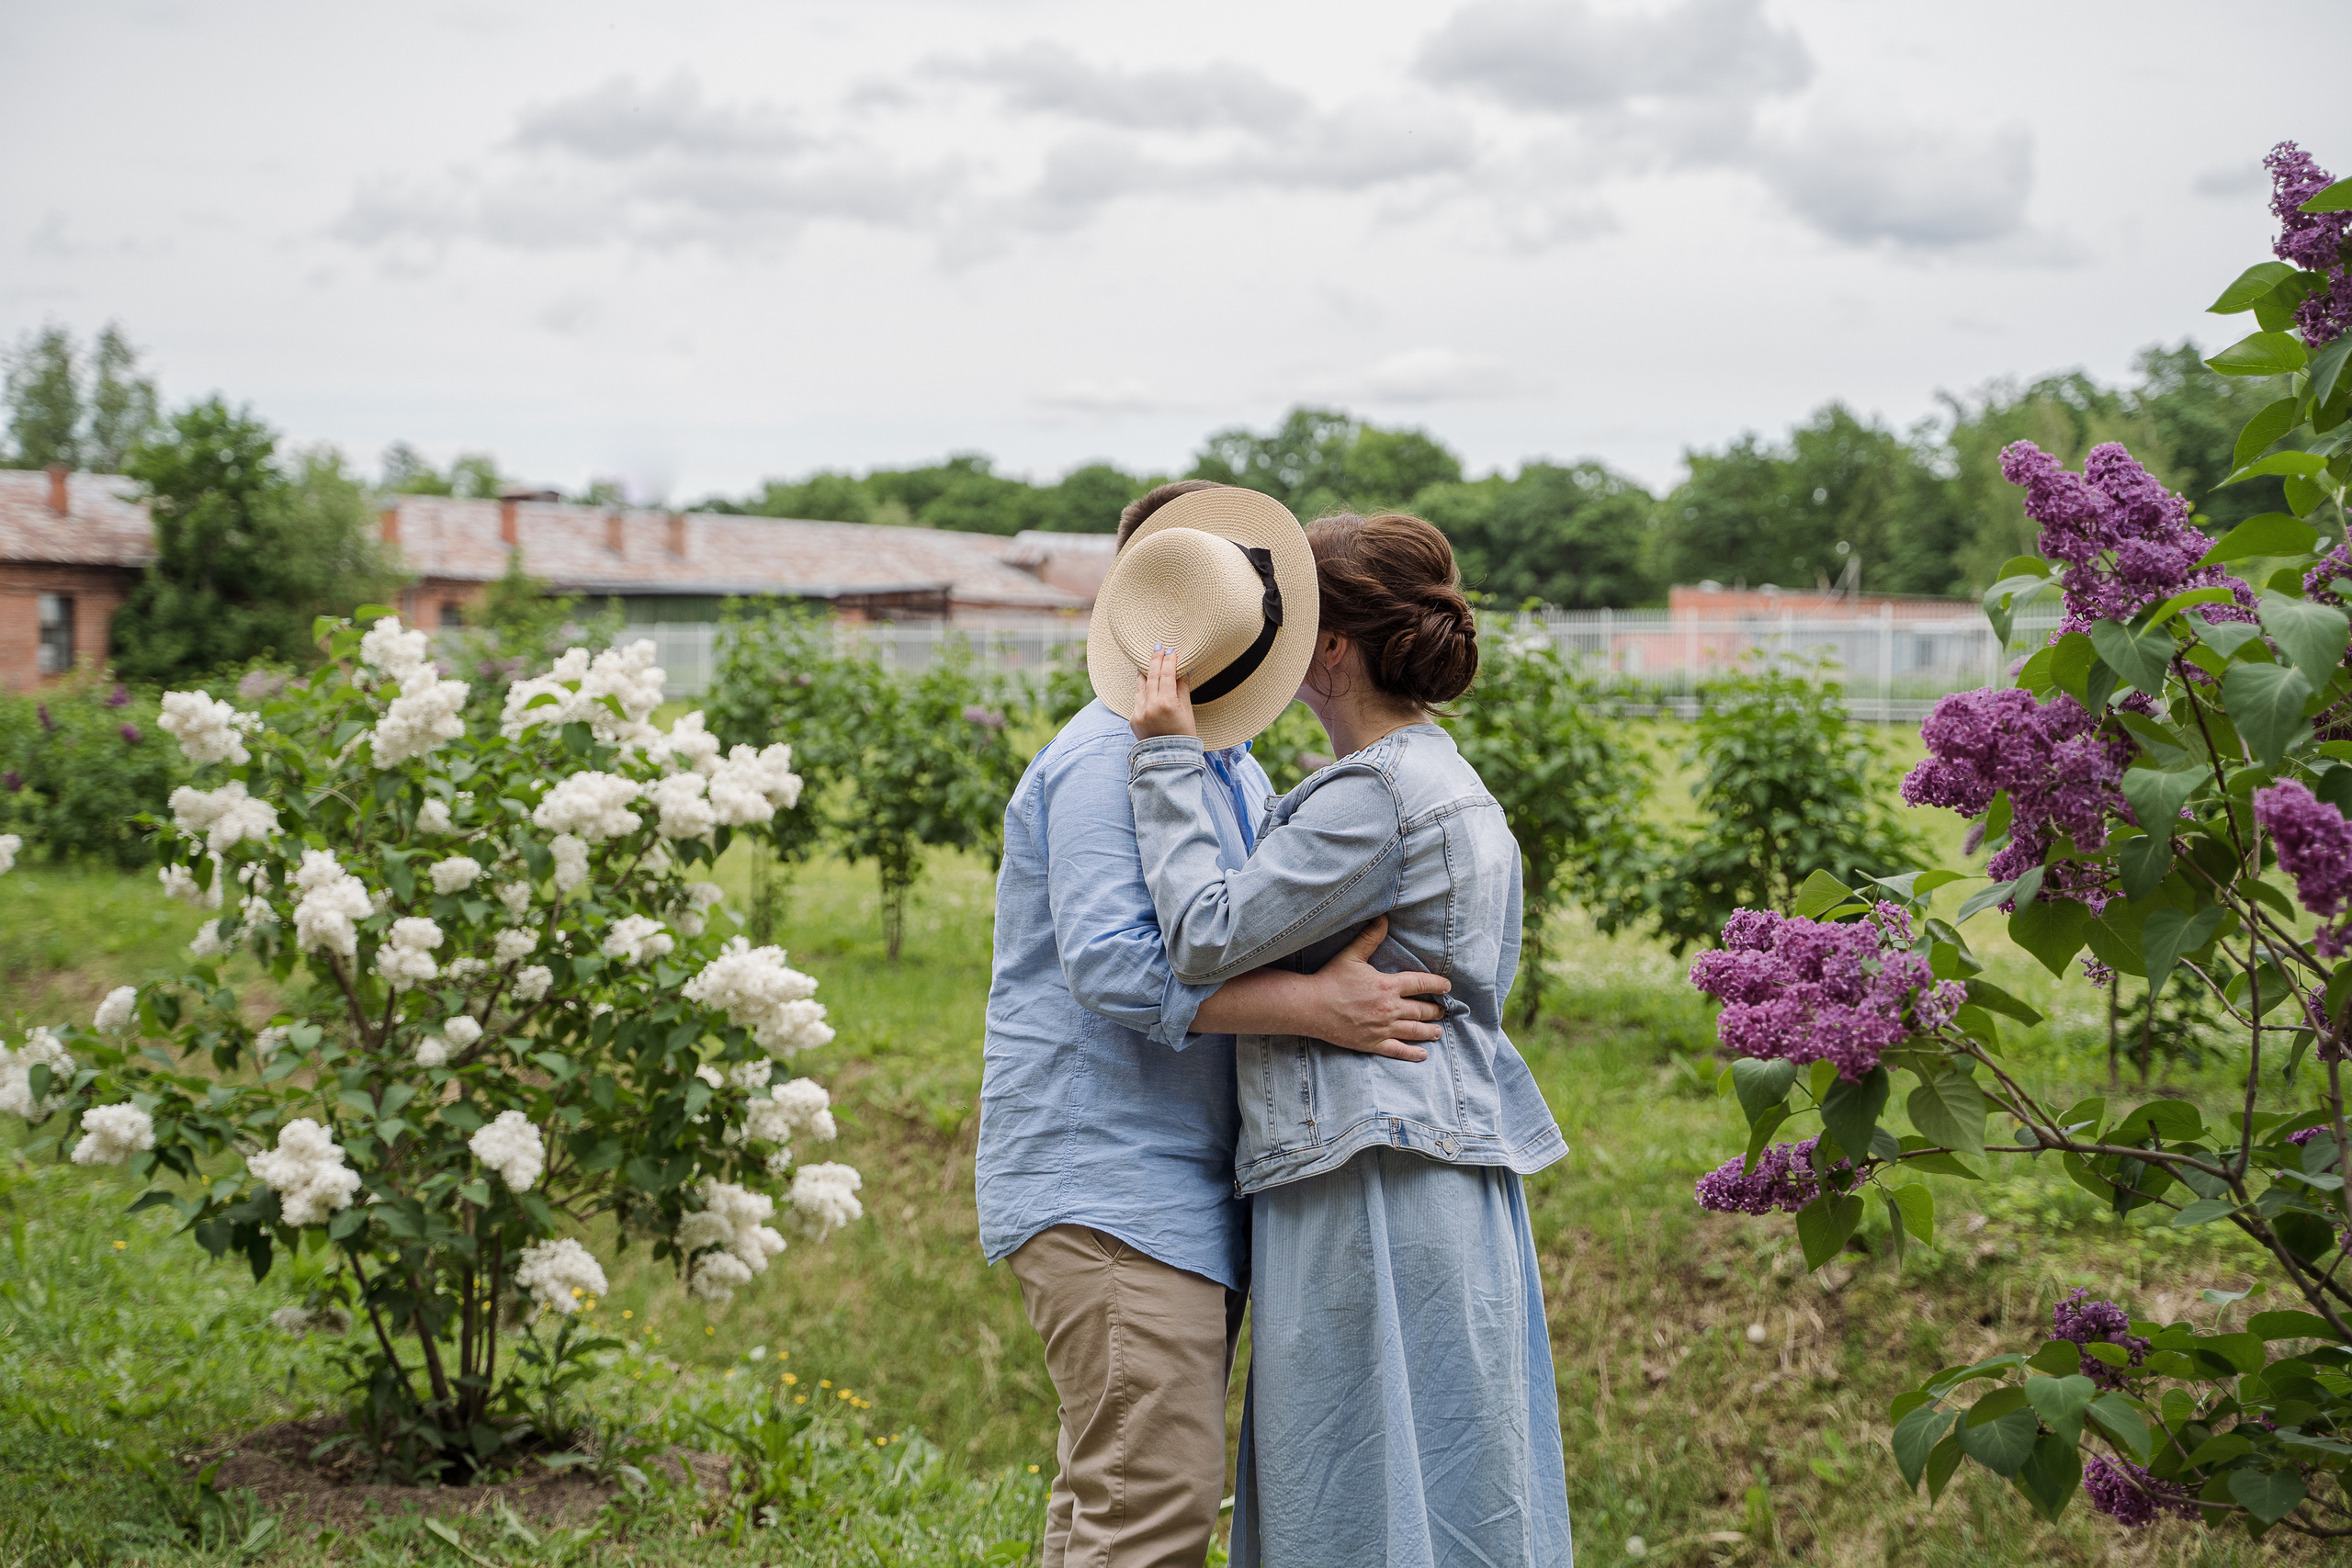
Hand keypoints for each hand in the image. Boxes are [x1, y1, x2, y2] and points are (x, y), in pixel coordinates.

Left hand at [1130, 647, 1197, 740]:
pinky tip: (1145, 680)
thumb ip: (1182, 689)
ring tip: (1149, 660)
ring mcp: (1139, 713)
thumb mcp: (1187, 711)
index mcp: (1166, 704)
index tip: (1172, 650)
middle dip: (1155, 660)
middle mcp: (1149, 706)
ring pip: (1141, 685)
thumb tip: (1183, 670)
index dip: (1169, 661)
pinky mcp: (1133, 719)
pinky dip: (1142, 688)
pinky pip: (1138, 698)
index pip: (1166, 675)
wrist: (1168, 759)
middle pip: (1152, 676)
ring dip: (1146, 671)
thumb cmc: (1184, 735)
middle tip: (1159, 647)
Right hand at [1305, 916, 1447, 1062]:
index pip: (1421, 983)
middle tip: (1442, 1010)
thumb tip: (1383, 918)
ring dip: (1430, 1031)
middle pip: (1422, 1010)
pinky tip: (1423, 1054)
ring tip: (1438, 1031)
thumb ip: (1370, 937)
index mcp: (1388, 986)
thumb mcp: (1352, 955)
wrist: (1311, 1007)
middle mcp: (1390, 1008)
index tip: (1447, 987)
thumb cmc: (1331, 980)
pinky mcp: (1373, 1044)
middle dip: (1435, 1010)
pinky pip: (1399, 1051)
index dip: (1437, 985)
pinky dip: (1413, 1053)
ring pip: (1414, 1031)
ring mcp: (1383, 1028)